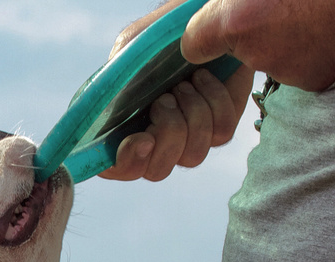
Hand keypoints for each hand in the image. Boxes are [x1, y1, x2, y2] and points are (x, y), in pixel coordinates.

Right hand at [99, 3, 255, 181]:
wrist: (204, 18)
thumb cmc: (161, 34)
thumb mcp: (131, 48)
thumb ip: (117, 76)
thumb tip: (113, 103)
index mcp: (126, 127)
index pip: (117, 168)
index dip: (127, 163)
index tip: (142, 139)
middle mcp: (157, 139)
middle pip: (157, 170)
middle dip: (167, 132)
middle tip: (165, 98)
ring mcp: (190, 137)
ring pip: (192, 156)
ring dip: (191, 115)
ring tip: (185, 83)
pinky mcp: (219, 125)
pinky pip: (220, 133)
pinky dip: (213, 102)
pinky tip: (203, 78)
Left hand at [181, 0, 334, 92]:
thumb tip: (215, 9)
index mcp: (238, 21)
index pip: (193, 43)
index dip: (202, 33)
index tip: (213, 26)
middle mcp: (257, 52)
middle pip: (235, 48)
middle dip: (250, 29)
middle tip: (281, 4)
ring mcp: (287, 71)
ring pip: (270, 55)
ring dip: (283, 37)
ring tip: (312, 11)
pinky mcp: (315, 83)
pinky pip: (300, 65)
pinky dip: (309, 49)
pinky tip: (330, 27)